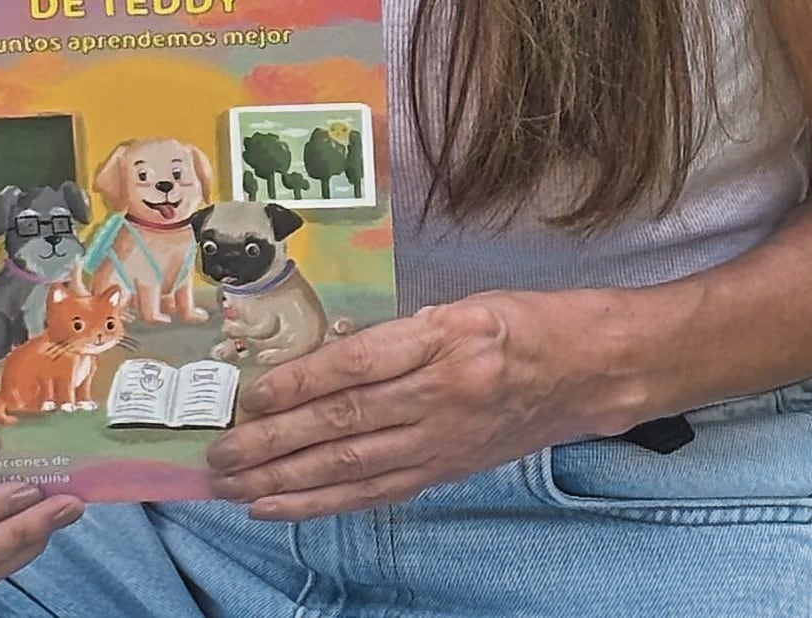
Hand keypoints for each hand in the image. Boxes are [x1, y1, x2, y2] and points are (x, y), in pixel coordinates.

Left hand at [201, 294, 584, 518]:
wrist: (589, 371)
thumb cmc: (523, 324)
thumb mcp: (462, 305)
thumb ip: (398, 332)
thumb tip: (318, 357)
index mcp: (446, 338)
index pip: (359, 365)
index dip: (300, 383)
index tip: (251, 397)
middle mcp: (444, 394)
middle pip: (346, 424)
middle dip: (275, 443)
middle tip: (221, 455)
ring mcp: (445, 440)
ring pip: (354, 467)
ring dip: (287, 481)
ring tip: (235, 488)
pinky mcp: (446, 469)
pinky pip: (376, 491)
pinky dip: (325, 501)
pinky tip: (283, 505)